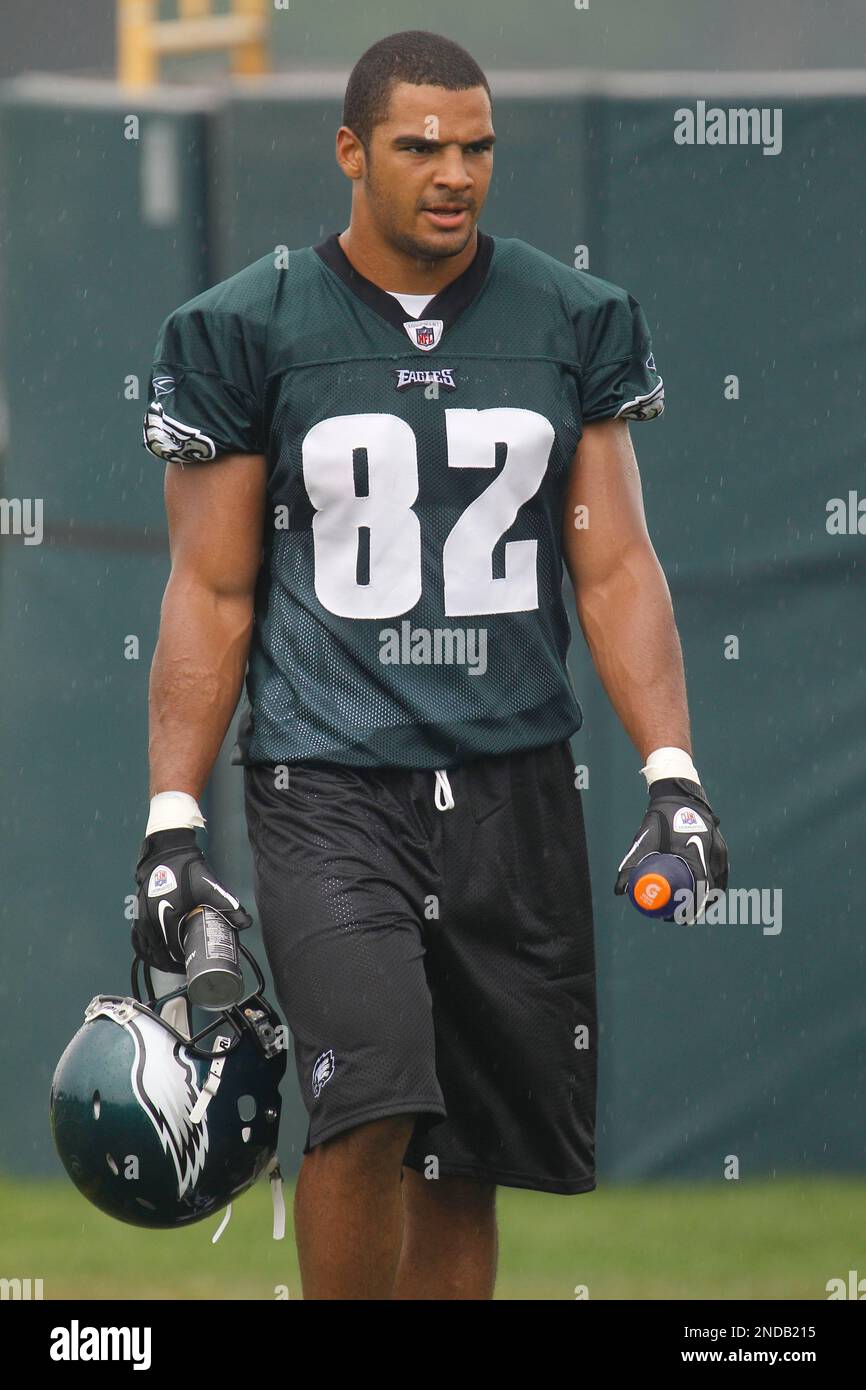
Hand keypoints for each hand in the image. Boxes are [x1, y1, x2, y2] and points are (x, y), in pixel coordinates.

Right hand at [133, 828, 251, 970]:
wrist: (168, 851)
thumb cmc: (187, 870)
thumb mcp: (210, 888)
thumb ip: (229, 906)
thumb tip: (247, 923)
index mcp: (167, 918)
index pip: (173, 951)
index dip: (182, 962)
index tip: (191, 965)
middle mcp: (150, 921)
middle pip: (157, 954)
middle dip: (168, 965)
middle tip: (182, 969)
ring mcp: (141, 916)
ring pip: (144, 948)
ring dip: (154, 960)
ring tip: (167, 965)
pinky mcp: (138, 911)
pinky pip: (136, 937)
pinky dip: (142, 949)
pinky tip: (149, 952)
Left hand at [614, 777, 728, 915]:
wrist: (679, 795)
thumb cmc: (660, 818)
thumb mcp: (644, 839)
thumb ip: (631, 863)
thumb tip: (619, 891)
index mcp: (696, 853)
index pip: (700, 888)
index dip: (693, 908)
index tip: (681, 920)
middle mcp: (712, 854)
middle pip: (710, 891)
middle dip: (698, 908)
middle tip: (681, 919)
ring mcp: (719, 851)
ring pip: (718, 884)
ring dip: (707, 900)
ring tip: (692, 912)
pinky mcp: (721, 849)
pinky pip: (721, 874)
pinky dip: (714, 888)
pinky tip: (704, 896)